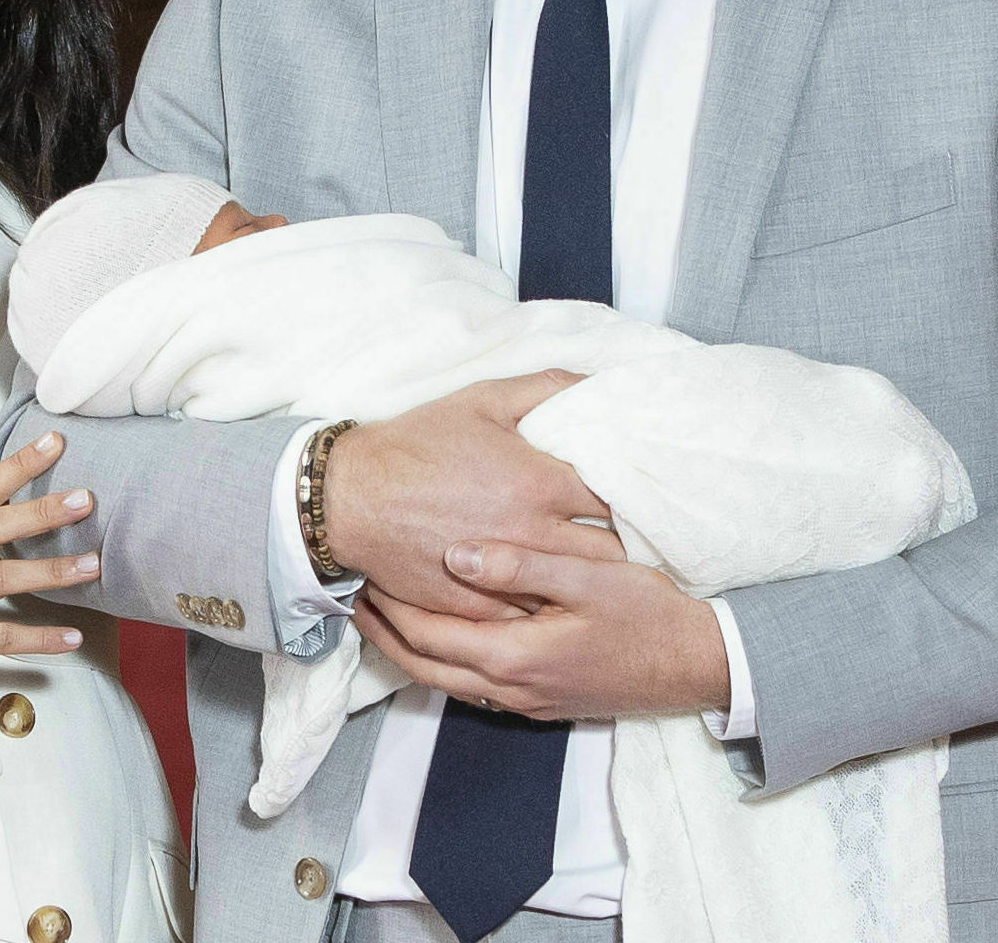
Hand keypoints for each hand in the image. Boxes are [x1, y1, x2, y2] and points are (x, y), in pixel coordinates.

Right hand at [322, 372, 622, 619]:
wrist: (353, 498)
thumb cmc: (418, 444)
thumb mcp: (482, 400)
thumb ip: (545, 387)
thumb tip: (597, 382)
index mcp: (539, 483)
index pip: (617, 499)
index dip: (637, 498)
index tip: (645, 497)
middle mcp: (531, 534)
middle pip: (609, 552)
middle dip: (625, 545)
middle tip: (634, 538)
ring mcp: (507, 577)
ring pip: (575, 590)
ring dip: (591, 581)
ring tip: (606, 574)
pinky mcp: (481, 607)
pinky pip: (533, 615)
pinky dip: (548, 607)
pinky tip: (557, 598)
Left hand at [353, 540, 729, 719]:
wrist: (697, 666)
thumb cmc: (647, 615)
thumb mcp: (587, 578)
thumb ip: (520, 565)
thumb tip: (455, 555)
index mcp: (513, 655)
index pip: (427, 636)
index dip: (389, 607)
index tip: (363, 573)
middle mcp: (511, 688)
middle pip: (424, 667)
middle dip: (385, 633)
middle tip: (356, 594)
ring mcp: (526, 701)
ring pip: (446, 681)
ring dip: (410, 649)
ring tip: (387, 612)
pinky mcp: (542, 701)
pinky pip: (473, 685)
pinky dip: (445, 660)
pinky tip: (444, 632)